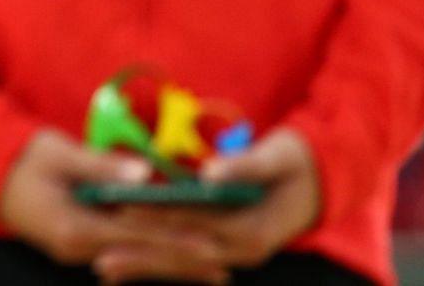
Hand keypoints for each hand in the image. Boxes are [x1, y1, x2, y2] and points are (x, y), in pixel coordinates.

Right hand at [0, 130, 227, 283]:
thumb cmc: (22, 157)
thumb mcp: (58, 152)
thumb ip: (101, 166)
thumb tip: (144, 175)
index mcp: (73, 226)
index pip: (136, 237)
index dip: (176, 241)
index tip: (210, 244)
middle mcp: (77, 248)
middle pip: (140, 257)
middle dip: (182, 262)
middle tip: (222, 266)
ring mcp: (77, 250)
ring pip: (134, 260)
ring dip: (171, 264)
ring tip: (210, 269)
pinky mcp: (78, 244)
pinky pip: (122, 253)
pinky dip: (150, 256)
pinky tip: (173, 262)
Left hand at [96, 128, 320, 281]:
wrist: (323, 182)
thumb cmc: (297, 162)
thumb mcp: (277, 156)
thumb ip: (245, 165)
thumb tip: (211, 173)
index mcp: (253, 229)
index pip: (197, 224)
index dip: (159, 218)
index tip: (123, 212)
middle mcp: (244, 251)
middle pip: (183, 254)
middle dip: (141, 255)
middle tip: (100, 257)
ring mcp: (236, 254)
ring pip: (182, 263)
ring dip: (144, 265)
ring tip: (104, 267)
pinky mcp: (227, 250)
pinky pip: (187, 258)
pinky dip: (159, 261)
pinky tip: (128, 264)